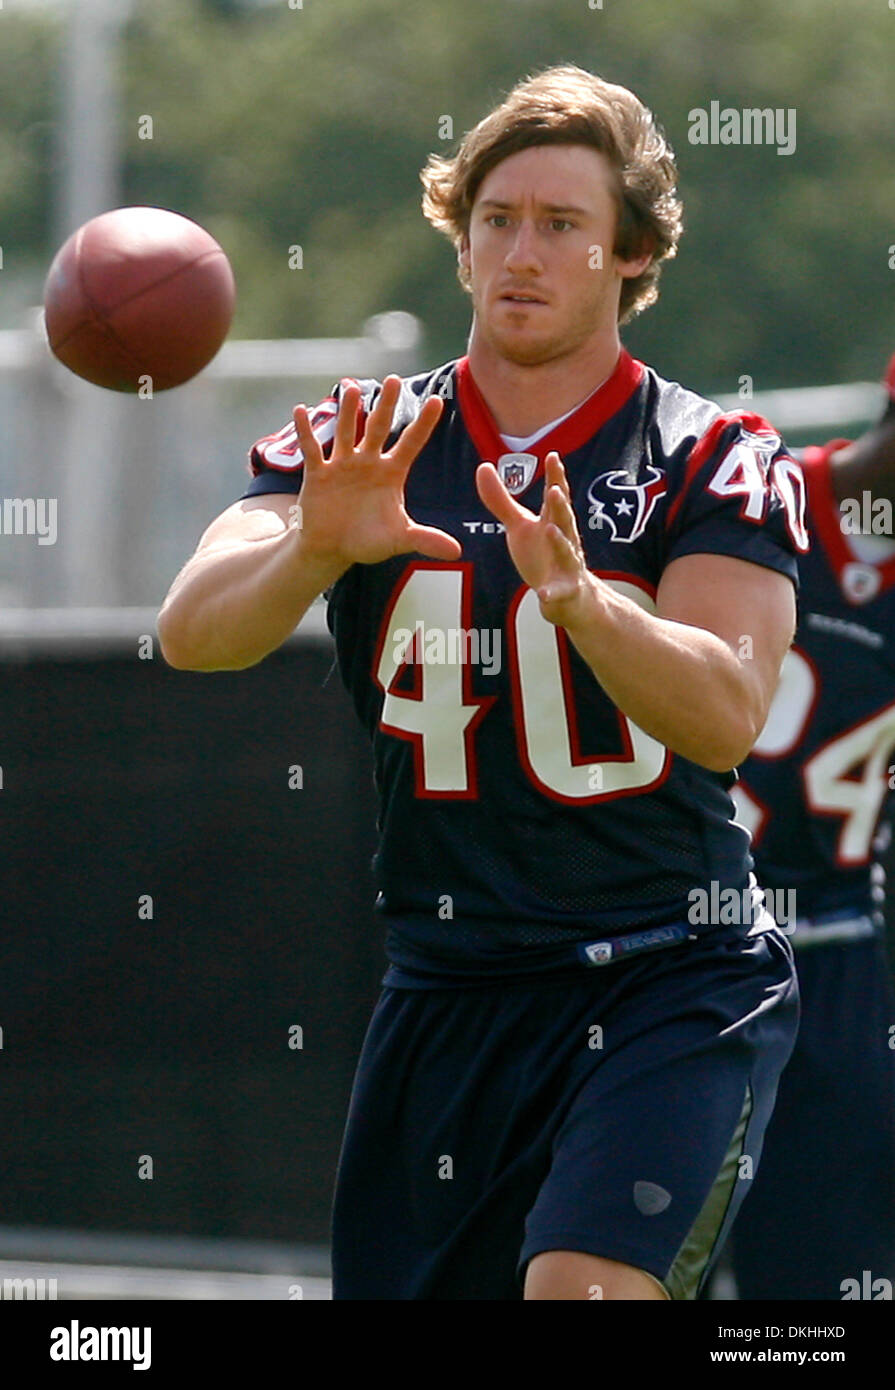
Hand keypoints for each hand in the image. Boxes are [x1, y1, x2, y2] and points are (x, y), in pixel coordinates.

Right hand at [292, 376, 461, 566]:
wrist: (332, 550)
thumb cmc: (367, 541)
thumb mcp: (398, 539)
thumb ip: (425, 540)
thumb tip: (457, 551)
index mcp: (391, 473)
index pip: (411, 443)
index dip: (423, 424)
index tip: (438, 400)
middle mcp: (368, 462)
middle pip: (379, 428)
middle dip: (387, 405)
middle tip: (394, 380)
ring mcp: (343, 465)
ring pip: (346, 432)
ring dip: (348, 411)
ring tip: (352, 388)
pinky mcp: (318, 473)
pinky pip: (312, 449)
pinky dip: (306, 431)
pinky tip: (300, 411)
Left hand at [476, 451, 596, 625]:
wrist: (567, 595)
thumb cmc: (543, 554)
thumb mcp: (519, 526)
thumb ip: (501, 500)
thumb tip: (482, 466)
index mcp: (553, 521)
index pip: (556, 496)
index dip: (555, 477)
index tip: (552, 457)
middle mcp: (564, 539)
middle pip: (564, 519)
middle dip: (560, 505)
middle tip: (554, 490)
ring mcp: (567, 566)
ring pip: (566, 552)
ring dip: (560, 541)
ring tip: (550, 530)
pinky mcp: (564, 591)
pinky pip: (558, 592)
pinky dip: (552, 593)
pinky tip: (544, 594)